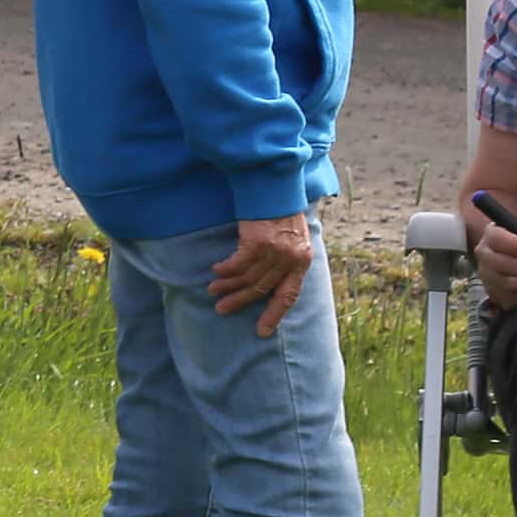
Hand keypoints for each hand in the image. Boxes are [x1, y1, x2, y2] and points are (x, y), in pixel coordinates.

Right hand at [211, 214, 317, 335]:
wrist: (277, 185)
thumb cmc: (283, 210)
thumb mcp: (295, 236)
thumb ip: (287, 256)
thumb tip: (272, 274)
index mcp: (302, 261)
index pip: (289, 294)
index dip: (274, 314)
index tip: (262, 331)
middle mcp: (290, 259)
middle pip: (262, 288)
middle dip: (240, 300)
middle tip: (222, 309)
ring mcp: (274, 251)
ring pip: (248, 277)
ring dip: (228, 285)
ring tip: (213, 290)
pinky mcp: (257, 242)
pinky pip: (238, 263)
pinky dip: (226, 269)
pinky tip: (216, 270)